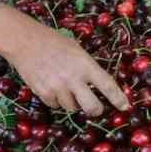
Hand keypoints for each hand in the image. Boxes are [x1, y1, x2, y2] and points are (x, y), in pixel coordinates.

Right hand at [8, 25, 129, 116]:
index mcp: (85, 64)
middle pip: (92, 107)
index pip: (107, 85)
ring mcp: (58, 87)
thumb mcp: (77, 50)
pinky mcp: (44, 93)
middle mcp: (73, 78)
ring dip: (72, 102)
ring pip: (72, 108)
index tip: (125, 107)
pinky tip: (52, 86)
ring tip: (65, 86)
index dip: (118, 98)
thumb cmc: (53, 42)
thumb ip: (88, 68)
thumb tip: (99, 86)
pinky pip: (55, 105)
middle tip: (95, 108)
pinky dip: (56, 100)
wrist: (25, 41)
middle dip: (95, 110)